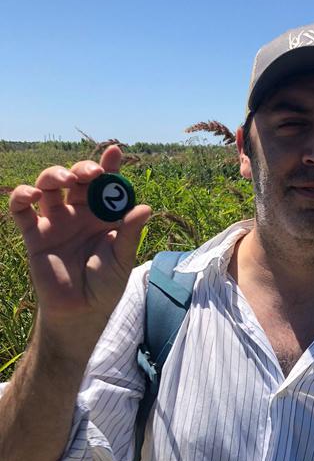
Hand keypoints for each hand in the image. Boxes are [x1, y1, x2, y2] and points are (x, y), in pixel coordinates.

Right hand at [8, 145, 150, 344]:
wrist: (80, 310)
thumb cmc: (106, 284)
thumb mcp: (122, 258)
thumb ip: (129, 233)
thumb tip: (144, 207)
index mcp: (104, 216)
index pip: (107, 185)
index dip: (110, 166)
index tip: (115, 150)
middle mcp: (79, 213)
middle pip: (77, 179)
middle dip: (83, 168)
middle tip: (91, 173)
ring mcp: (56, 221)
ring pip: (49, 186)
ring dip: (53, 175)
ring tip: (64, 179)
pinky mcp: (35, 234)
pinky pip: (22, 210)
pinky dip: (22, 196)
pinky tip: (31, 195)